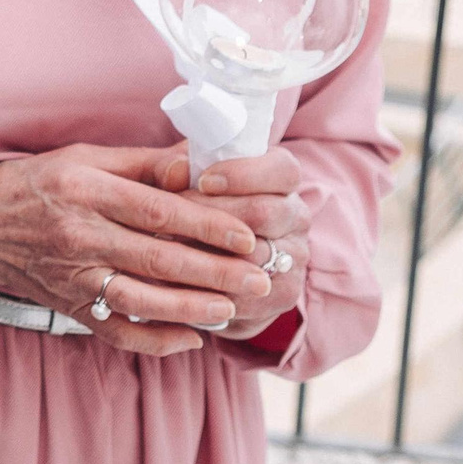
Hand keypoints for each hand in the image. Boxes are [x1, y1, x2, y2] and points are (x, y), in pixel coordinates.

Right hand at [0, 145, 270, 357]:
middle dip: (216, 271)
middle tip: (259, 277)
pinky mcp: (70, 307)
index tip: (246, 235)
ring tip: (234, 307)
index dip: (207, 225)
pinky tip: (192, 338)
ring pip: (144, 300)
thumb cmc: (31, 184)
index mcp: (85, 190)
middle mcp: (79, 236)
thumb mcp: (81, 158)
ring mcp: (73, 278)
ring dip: (194, 308)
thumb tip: (197, 163)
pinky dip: (156, 340)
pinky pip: (118, 332)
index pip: (158, 211)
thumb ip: (141, 164)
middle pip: (159, 259)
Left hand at [155, 147, 311, 343]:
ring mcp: (293, 259)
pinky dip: (210, 288)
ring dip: (207, 254)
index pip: (283, 169)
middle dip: (213, 215)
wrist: (207, 260)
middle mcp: (296, 218)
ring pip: (255, 257)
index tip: (204, 181)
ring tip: (166, 249)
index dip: (244, 174)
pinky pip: (248, 294)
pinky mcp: (281, 295)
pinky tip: (178, 281)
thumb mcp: (184, 180)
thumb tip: (176, 171)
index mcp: (282, 182)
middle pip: (264, 212)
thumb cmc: (193, 205)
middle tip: (170, 219)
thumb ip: (178, 168)